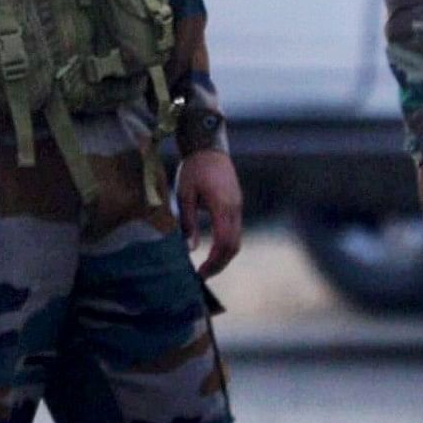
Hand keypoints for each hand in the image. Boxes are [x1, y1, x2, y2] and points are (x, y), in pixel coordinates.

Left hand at [173, 146, 244, 279]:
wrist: (209, 146)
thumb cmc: (194, 168)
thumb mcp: (184, 194)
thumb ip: (188, 222)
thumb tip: (190, 249)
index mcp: (222, 206)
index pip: (224, 243)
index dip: (213, 262)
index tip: (199, 274)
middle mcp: (235, 209)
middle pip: (234, 246)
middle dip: (219, 264)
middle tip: (202, 276)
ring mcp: (238, 207)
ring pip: (237, 240)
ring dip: (224, 256)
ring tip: (207, 267)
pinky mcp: (236, 205)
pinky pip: (235, 231)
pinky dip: (226, 245)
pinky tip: (213, 251)